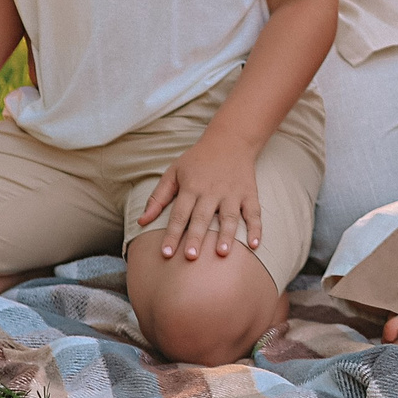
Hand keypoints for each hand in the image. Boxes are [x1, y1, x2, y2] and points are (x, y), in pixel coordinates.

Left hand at [139, 128, 263, 262]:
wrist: (231, 140)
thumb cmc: (198, 160)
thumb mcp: (173, 173)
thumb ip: (158, 198)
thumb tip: (141, 221)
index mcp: (191, 186)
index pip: (179, 214)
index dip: (172, 233)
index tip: (166, 253)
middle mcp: (212, 190)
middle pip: (202, 217)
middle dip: (196, 237)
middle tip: (191, 257)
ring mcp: (233, 193)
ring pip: (229, 216)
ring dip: (226, 235)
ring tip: (223, 253)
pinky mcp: (249, 193)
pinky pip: (254, 212)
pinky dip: (256, 228)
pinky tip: (255, 244)